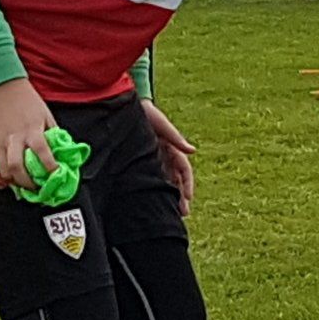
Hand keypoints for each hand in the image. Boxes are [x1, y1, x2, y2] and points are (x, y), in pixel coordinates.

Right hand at [0, 78, 57, 190]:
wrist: (2, 88)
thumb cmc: (28, 101)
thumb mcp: (46, 115)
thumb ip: (52, 134)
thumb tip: (61, 152)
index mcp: (32, 130)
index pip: (42, 153)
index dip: (50, 167)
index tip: (56, 175)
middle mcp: (15, 138)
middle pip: (18, 168)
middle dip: (28, 183)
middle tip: (37, 188)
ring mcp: (1, 142)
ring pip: (4, 170)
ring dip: (15, 182)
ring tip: (25, 185)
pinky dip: (6, 173)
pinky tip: (15, 176)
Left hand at [139, 99, 196, 213]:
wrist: (125, 106)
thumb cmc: (146, 112)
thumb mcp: (161, 124)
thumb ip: (176, 138)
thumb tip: (193, 151)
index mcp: (172, 147)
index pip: (183, 169)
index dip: (187, 184)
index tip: (187, 198)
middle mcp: (164, 154)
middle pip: (175, 179)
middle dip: (181, 196)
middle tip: (184, 213)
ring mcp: (153, 158)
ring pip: (164, 180)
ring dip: (169, 195)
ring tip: (171, 212)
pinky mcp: (141, 159)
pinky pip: (151, 177)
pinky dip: (155, 188)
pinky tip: (154, 201)